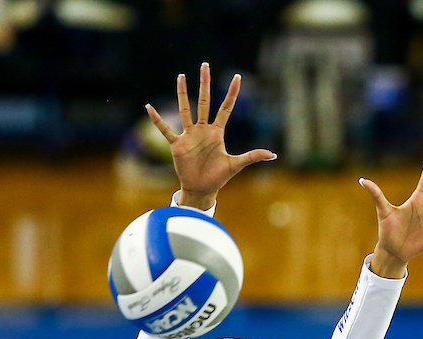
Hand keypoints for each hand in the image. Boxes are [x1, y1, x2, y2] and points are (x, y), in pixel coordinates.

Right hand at [145, 62, 275, 209]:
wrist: (202, 188)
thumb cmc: (219, 177)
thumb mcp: (236, 165)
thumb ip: (252, 156)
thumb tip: (273, 155)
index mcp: (217, 132)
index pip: (226, 108)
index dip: (232, 93)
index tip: (237, 77)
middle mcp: (203, 129)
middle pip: (204, 101)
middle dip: (205, 83)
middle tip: (205, 65)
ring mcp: (189, 135)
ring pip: (185, 109)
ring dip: (183, 93)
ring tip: (181, 76)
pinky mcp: (177, 144)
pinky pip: (165, 129)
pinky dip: (157, 120)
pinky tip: (149, 107)